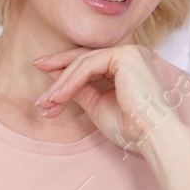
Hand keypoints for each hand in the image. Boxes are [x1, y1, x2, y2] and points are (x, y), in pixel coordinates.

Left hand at [33, 45, 183, 152]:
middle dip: (57, 68)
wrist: (153, 137)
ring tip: (47, 101)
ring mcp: (129, 53)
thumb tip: (55, 79)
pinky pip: (88, 66)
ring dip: (61, 83)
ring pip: (83, 63)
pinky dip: (70, 81)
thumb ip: (80, 90)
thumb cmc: (131, 128)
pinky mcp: (126, 56)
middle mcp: (130, 55)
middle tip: (36, 70)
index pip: (90, 63)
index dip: (65, 71)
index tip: (46, 82)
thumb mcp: (97, 106)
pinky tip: (58, 96)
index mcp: (127, 65)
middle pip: (85, 58)